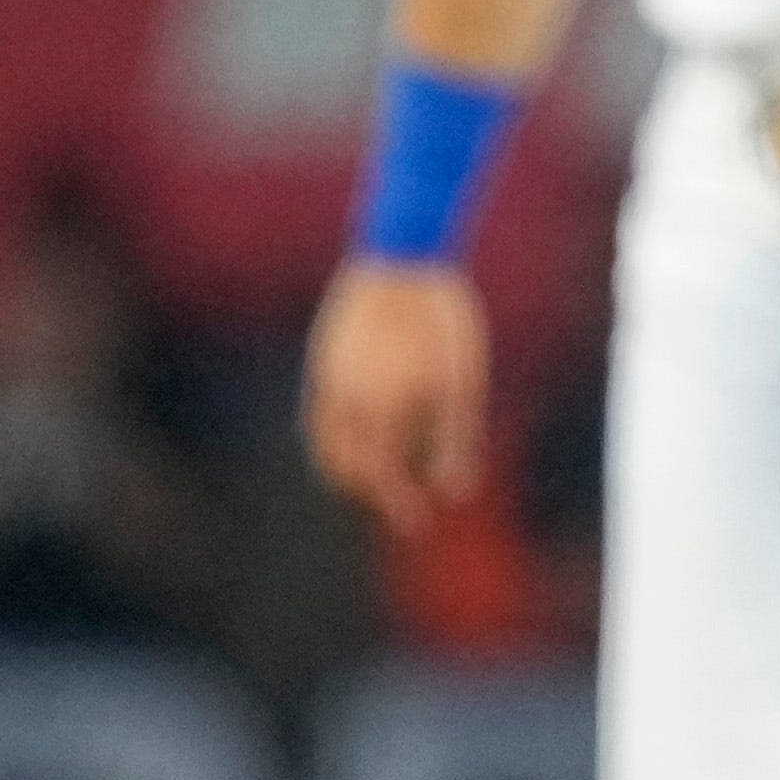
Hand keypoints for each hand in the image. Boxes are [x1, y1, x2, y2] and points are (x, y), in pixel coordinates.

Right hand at [302, 259, 490, 538]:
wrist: (402, 258)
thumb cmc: (443, 321)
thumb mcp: (462, 382)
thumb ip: (456, 440)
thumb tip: (455, 493)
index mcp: (381, 408)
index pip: (380, 476)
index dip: (399, 503)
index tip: (419, 522)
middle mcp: (344, 401)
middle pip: (346, 469)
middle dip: (372, 491)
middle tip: (401, 502)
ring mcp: (326, 381)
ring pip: (323, 446)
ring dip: (349, 469)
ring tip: (381, 475)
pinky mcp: (321, 363)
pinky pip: (316, 417)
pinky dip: (335, 440)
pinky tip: (362, 437)